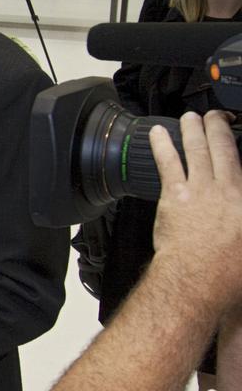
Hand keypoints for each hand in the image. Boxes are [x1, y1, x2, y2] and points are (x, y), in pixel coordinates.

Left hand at [150, 110, 241, 305]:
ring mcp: (201, 188)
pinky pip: (168, 162)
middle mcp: (228, 187)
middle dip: (219, 126)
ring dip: (193, 129)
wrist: (200, 275)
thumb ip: (238, 212)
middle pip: (224, 147)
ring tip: (190, 117)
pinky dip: (162, 144)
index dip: (239, 145)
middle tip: (215, 115)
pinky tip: (157, 133)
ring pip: (197, 149)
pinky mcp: (176, 194)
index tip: (235, 134)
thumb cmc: (229, 267)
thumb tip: (235, 203)